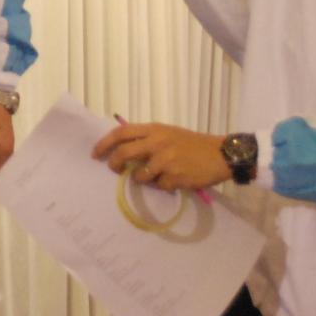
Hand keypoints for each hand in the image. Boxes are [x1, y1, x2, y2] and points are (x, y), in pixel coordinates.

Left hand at [93, 121, 229, 190]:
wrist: (220, 154)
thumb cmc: (192, 143)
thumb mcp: (168, 133)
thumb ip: (148, 139)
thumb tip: (124, 152)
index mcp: (155, 129)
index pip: (121, 133)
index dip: (105, 143)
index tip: (95, 154)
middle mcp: (158, 142)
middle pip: (124, 153)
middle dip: (114, 164)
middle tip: (113, 170)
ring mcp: (166, 161)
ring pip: (140, 175)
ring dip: (142, 179)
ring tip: (155, 176)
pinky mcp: (175, 177)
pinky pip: (159, 186)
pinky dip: (163, 186)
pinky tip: (174, 180)